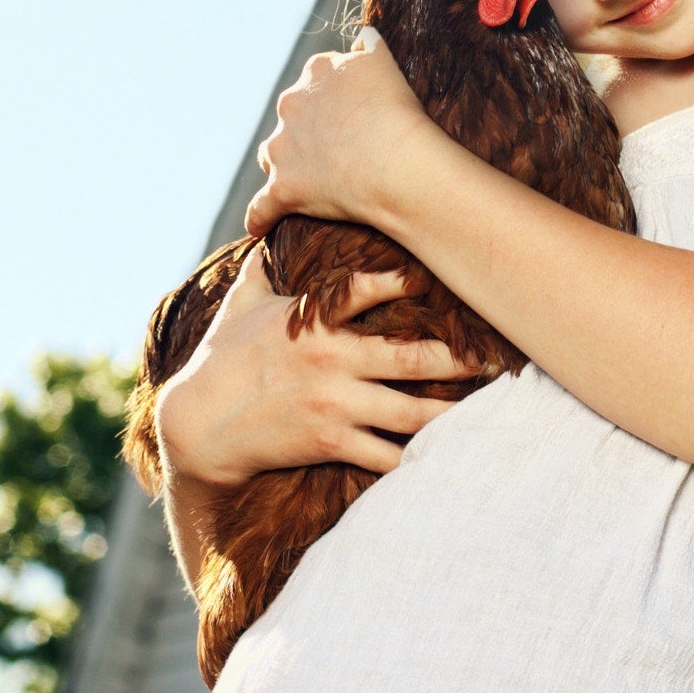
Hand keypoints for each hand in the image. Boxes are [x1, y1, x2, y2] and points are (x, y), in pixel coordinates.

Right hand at [154, 246, 479, 486]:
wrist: (197, 426)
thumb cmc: (219, 359)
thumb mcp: (240, 306)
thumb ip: (262, 271)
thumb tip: (265, 232)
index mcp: (314, 322)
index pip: (370, 290)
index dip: (411, 281)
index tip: (448, 275)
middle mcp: (333, 360)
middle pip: (413, 358)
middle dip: (459, 358)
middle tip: (496, 357)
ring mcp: (335, 404)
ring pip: (410, 411)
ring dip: (451, 412)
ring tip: (483, 411)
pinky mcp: (331, 442)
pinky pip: (384, 456)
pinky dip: (414, 459)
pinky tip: (442, 459)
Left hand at [243, 27, 439, 237]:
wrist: (396, 162)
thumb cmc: (397, 112)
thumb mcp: (385, 62)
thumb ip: (369, 46)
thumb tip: (362, 35)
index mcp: (316, 73)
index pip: (317, 80)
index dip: (334, 98)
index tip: (351, 113)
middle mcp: (291, 105)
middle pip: (291, 118)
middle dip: (306, 130)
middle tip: (338, 149)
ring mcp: (284, 148)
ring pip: (274, 157)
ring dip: (285, 166)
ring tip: (306, 182)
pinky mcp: (284, 189)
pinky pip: (262, 208)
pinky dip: (260, 218)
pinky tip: (260, 227)